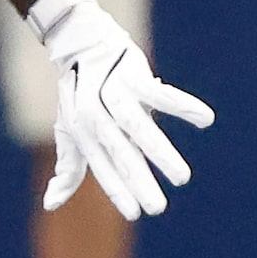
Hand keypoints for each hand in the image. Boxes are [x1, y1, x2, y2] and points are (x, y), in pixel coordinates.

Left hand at [29, 0, 214, 218]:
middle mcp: (97, 115)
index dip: (118, 191)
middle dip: (139, 182)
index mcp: (84, 133)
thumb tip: (51, 204)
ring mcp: (115, 94)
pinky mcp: (134, 75)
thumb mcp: (70, 131)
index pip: (103, 168)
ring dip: (161, 153)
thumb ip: (68, 168)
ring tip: (182, 177)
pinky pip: (161, 93)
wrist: (81, 43)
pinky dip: (182, 105)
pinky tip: (206, 119)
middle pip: (122, 153)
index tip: (136, 213)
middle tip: (158, 208)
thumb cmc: (79, 94)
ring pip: (140, 128)